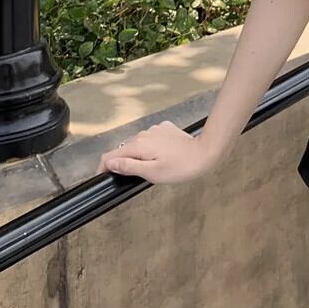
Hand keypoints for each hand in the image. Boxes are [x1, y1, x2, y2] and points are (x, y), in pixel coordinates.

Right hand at [96, 121, 217, 184]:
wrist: (205, 152)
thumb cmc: (181, 166)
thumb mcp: (152, 173)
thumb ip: (129, 167)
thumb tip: (110, 163)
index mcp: (138, 145)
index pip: (110, 155)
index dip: (103, 168)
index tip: (103, 178)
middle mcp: (143, 134)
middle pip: (124, 150)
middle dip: (124, 163)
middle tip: (133, 178)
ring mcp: (155, 130)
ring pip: (138, 144)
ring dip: (139, 156)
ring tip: (153, 168)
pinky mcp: (165, 129)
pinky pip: (151, 139)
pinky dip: (151, 149)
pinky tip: (163, 157)